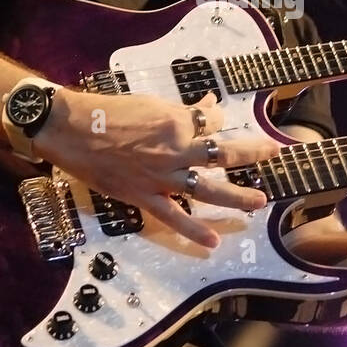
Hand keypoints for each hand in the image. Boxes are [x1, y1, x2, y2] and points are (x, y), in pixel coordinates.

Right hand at [36, 90, 279, 248]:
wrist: (72, 129)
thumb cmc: (109, 111)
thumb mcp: (151, 104)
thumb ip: (182, 111)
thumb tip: (208, 107)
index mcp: (177, 123)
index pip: (212, 122)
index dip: (220, 119)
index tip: (221, 119)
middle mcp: (176, 151)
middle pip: (224, 154)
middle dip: (251, 153)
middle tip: (273, 153)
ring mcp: (162, 177)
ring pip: (209, 190)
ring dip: (237, 197)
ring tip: (259, 202)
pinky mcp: (145, 197)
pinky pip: (174, 217)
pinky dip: (194, 231)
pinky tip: (213, 242)